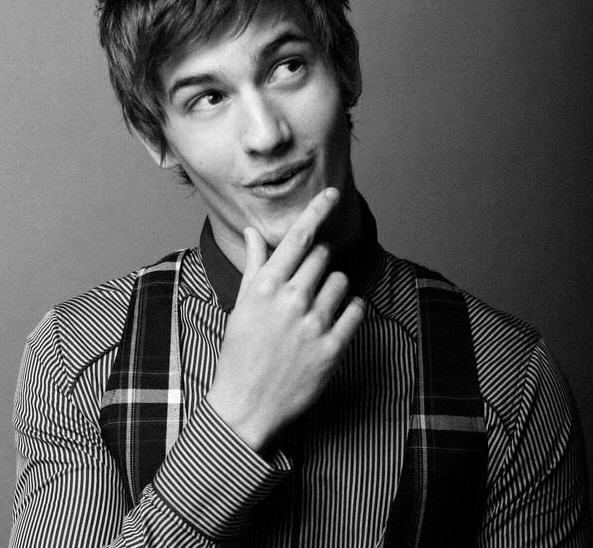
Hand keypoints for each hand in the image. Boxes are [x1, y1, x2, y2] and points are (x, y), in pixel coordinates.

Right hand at [206, 188, 365, 451]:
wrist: (246, 403)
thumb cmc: (240, 350)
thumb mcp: (241, 304)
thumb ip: (253, 264)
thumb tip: (252, 231)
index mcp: (266, 286)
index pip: (299, 236)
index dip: (317, 210)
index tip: (332, 193)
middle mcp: (292, 299)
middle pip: (322, 255)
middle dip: (317, 261)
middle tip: (304, 282)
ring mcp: (315, 324)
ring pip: (341, 281)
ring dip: (332, 287)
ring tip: (314, 308)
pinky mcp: (334, 348)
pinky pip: (355, 311)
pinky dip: (349, 310)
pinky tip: (332, 321)